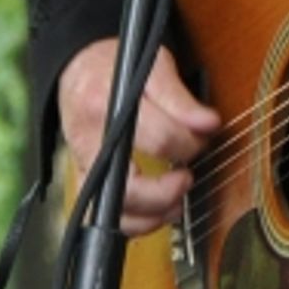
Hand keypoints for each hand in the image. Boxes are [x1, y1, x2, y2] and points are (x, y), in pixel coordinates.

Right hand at [58, 39, 220, 236]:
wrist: (80, 69)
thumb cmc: (118, 66)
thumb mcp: (153, 65)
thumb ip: (180, 98)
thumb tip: (209, 123)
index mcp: (109, 106)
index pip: (158, 137)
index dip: (191, 141)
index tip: (207, 133)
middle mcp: (91, 141)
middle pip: (128, 187)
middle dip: (165, 191)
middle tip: (188, 177)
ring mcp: (85, 166)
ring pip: (112, 211)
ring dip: (150, 215)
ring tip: (176, 201)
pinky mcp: (85, 181)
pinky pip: (104, 216)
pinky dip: (132, 223)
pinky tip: (155, 213)